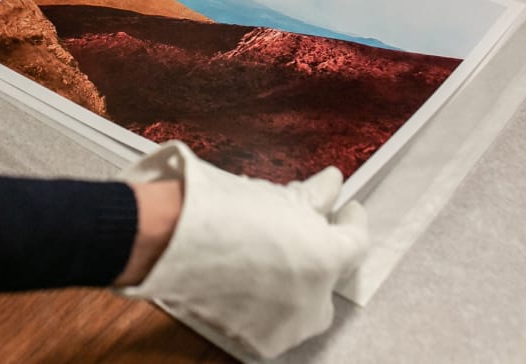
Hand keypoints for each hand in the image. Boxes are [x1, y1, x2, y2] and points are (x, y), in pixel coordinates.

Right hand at [118, 142, 367, 359]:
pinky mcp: (261, 342)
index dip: (351, 220)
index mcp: (325, 258)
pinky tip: (250, 278)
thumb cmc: (218, 211)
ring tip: (268, 254)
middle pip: (332, 276)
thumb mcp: (274, 195)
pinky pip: (278, 321)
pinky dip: (269, 304)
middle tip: (300, 231)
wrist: (169, 240)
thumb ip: (313, 196)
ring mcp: (287, 325)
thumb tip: (332, 184)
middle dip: (321, 254)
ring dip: (295, 280)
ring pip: (305, 303)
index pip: (356, 241)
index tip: (345, 210)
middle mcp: (313, 299)